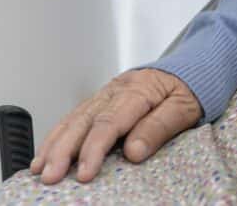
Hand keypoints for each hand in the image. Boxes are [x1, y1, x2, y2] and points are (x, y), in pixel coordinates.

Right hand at [29, 68, 201, 184]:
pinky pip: (76, 115)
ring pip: (74, 117)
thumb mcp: (186, 108)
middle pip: (84, 121)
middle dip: (64, 150)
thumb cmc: (192, 87)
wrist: (195, 62)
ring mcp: (107, 92)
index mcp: (138, 91)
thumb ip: (159, 128)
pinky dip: (59, 133)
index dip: (94, 150)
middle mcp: (117, 90)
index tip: (84, 173)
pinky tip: (47, 150)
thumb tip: (133, 151)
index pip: (109, 123)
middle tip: (51, 175)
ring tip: (40, 168)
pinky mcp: (102, 97)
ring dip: (55, 143)